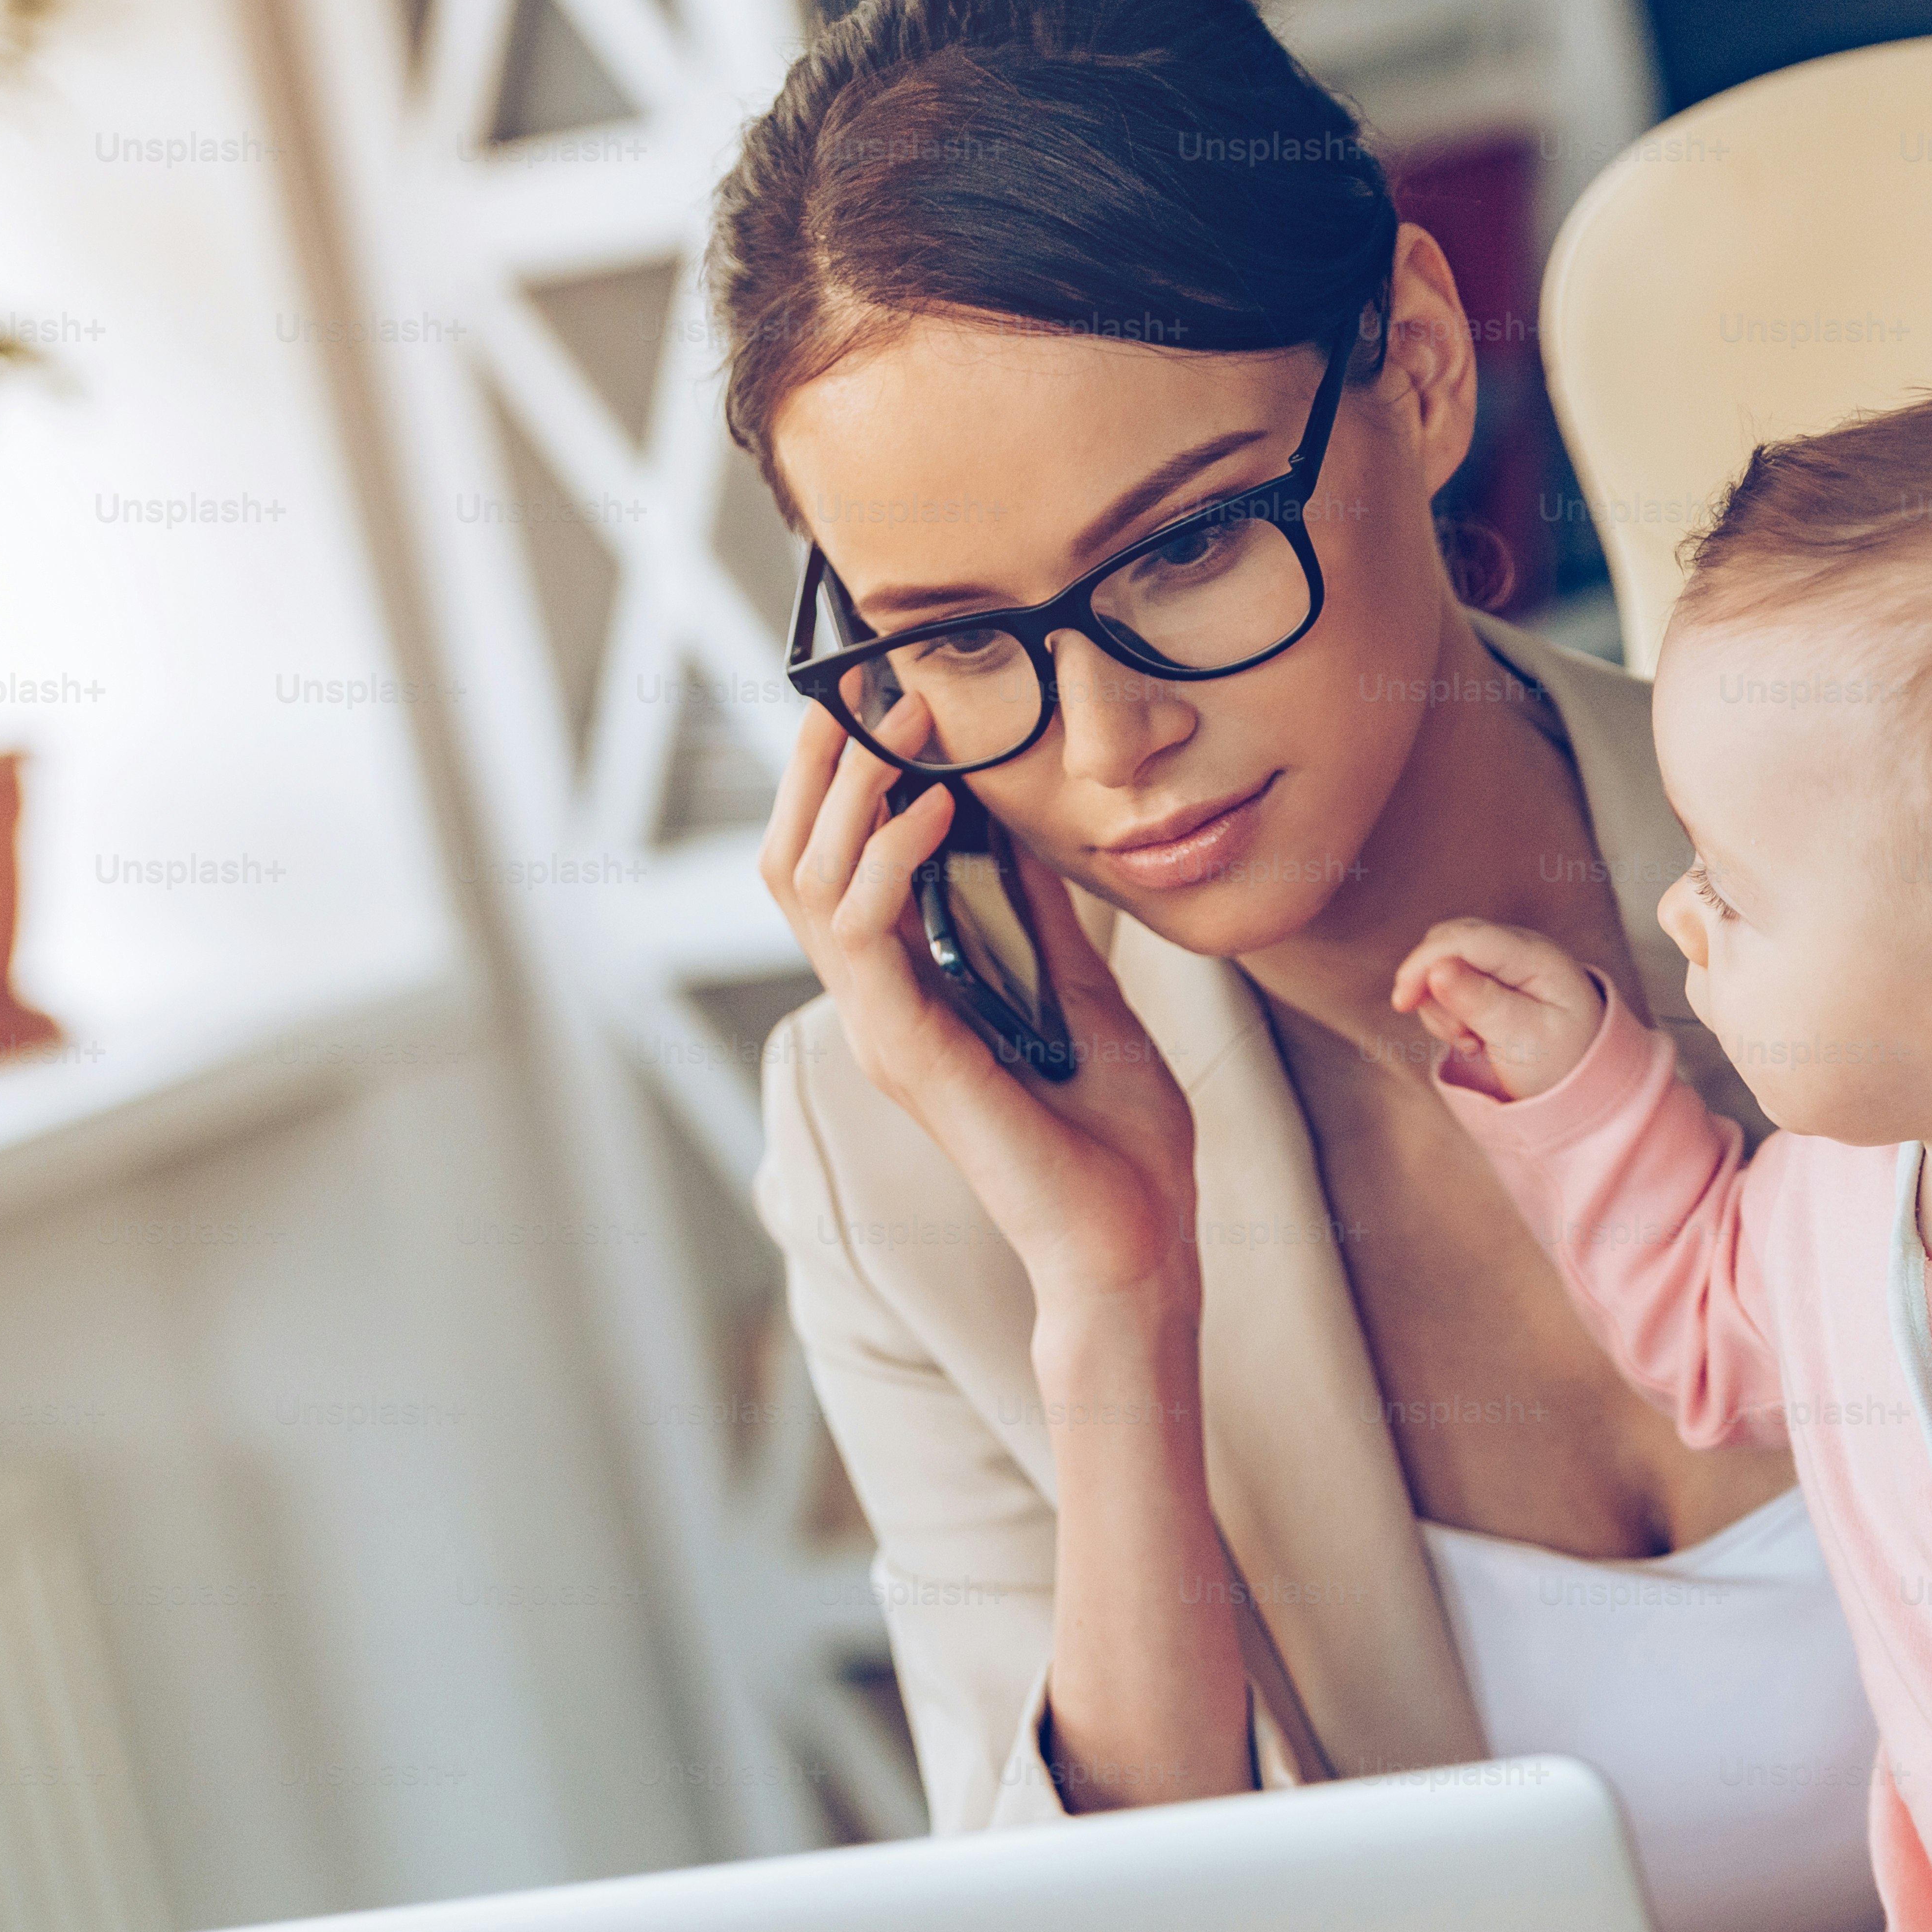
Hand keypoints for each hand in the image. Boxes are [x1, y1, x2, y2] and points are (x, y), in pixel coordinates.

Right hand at [762, 699, 1197, 1301]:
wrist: (1135, 1243)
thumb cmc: (1117, 1140)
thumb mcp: (1083, 995)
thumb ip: (1040, 920)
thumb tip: (1022, 831)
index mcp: (913, 996)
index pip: (838, 868)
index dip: (848, 783)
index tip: (893, 702)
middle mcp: (880, 1009)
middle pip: (796, 862)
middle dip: (826, 767)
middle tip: (872, 689)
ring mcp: (883, 1031)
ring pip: (807, 885)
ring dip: (851, 793)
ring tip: (906, 725)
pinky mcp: (906, 1054)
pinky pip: (863, 935)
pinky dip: (890, 860)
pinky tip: (938, 811)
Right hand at [1388, 917, 1603, 1102]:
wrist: (1585, 1085)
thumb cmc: (1562, 1065)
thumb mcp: (1522, 1040)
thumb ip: (1480, 1002)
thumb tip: (1437, 968)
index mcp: (1537, 956)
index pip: (1466, 939)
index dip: (1425, 963)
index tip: (1402, 1002)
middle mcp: (1521, 948)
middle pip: (1450, 943)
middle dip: (1433, 986)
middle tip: (1456, 1035)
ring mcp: (1506, 961)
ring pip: (1444, 962)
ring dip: (1442, 1004)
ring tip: (1473, 1041)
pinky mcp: (1494, 978)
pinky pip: (1450, 981)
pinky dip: (1449, 1011)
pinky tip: (1474, 1038)